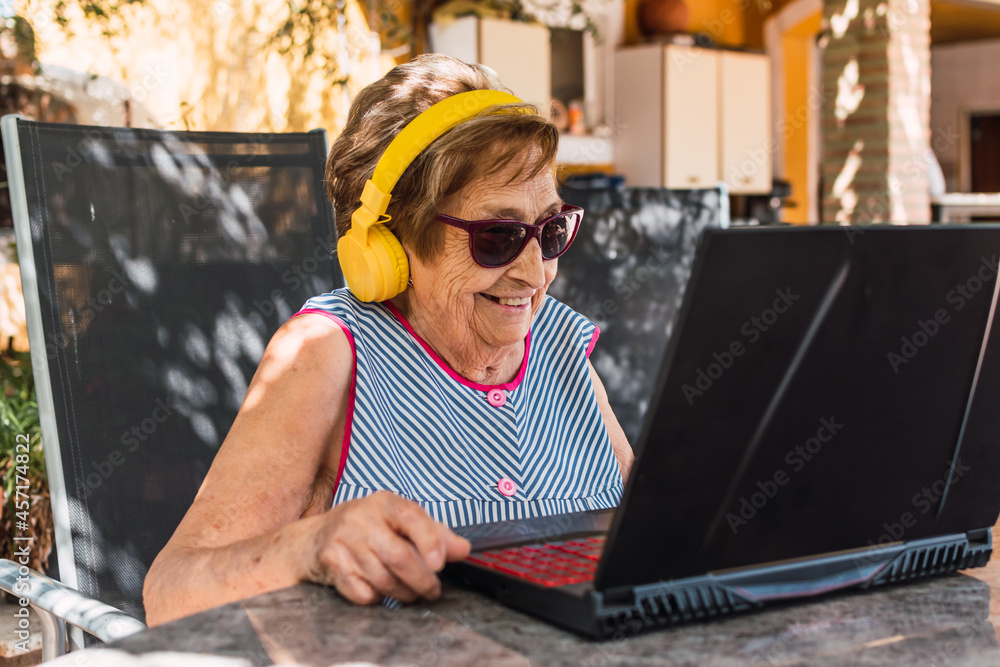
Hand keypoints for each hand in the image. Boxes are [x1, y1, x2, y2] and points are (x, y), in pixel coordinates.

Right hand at [306, 491, 470, 603]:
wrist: (313, 539)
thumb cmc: (365, 529)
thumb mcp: (398, 522)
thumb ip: (434, 534)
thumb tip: (463, 549)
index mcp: (384, 503)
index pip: (411, 516)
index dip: (430, 541)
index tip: (440, 564)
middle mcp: (361, 518)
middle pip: (399, 556)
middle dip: (421, 580)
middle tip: (432, 590)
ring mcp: (343, 541)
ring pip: (383, 579)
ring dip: (404, 593)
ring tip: (411, 593)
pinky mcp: (331, 564)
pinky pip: (362, 592)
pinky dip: (377, 598)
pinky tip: (380, 591)